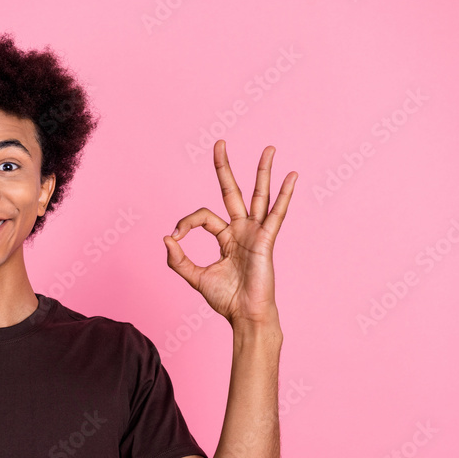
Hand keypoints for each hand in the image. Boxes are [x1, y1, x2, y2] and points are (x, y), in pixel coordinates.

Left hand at [163, 140, 295, 326]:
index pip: (202, 216)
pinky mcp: (266, 239)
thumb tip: (166, 238)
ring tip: (269, 148)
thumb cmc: (226, 298)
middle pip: (231, 191)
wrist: (245, 315)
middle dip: (224, 168)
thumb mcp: (195, 277)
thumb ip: (178, 260)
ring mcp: (255, 232)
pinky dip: (284, 195)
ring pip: (258, 195)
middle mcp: (241, 230)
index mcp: (225, 237)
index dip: (186, 223)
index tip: (176, 237)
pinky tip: (292, 176)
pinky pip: (276, 213)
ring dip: (263, 171)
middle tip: (219, 143)